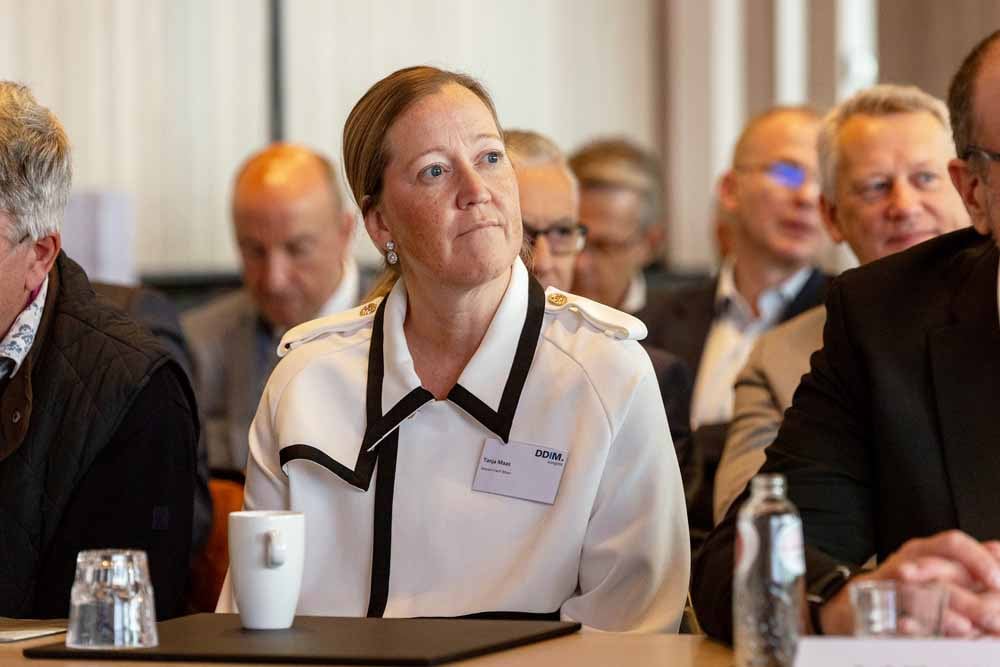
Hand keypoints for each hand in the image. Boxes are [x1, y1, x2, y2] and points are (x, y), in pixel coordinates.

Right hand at [817, 530, 999, 635]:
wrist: (854, 605)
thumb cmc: (902, 588)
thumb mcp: (936, 569)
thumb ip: (967, 562)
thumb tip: (997, 549)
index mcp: (923, 550)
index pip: (952, 543)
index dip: (978, 559)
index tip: (998, 581)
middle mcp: (905, 561)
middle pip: (937, 567)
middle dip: (966, 596)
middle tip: (993, 613)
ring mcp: (888, 582)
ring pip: (915, 590)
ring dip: (943, 609)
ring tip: (965, 627)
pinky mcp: (873, 605)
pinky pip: (893, 614)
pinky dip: (912, 625)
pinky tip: (927, 632)